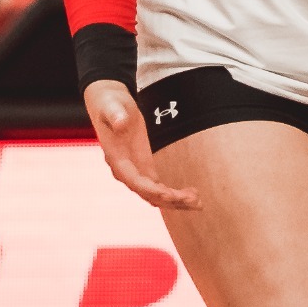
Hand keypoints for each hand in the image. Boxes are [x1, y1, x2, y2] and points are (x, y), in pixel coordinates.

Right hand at [84, 80, 199, 208]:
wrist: (109, 104)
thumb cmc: (110, 104)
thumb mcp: (111, 106)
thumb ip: (116, 115)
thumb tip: (120, 123)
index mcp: (117, 160)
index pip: (135, 182)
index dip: (152, 190)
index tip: (170, 195)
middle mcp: (125, 172)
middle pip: (148, 194)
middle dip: (170, 199)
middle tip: (194, 200)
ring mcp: (136, 172)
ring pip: (156, 195)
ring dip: (176, 201)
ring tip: (198, 202)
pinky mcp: (145, 168)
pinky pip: (160, 188)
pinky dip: (174, 194)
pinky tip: (192, 195)